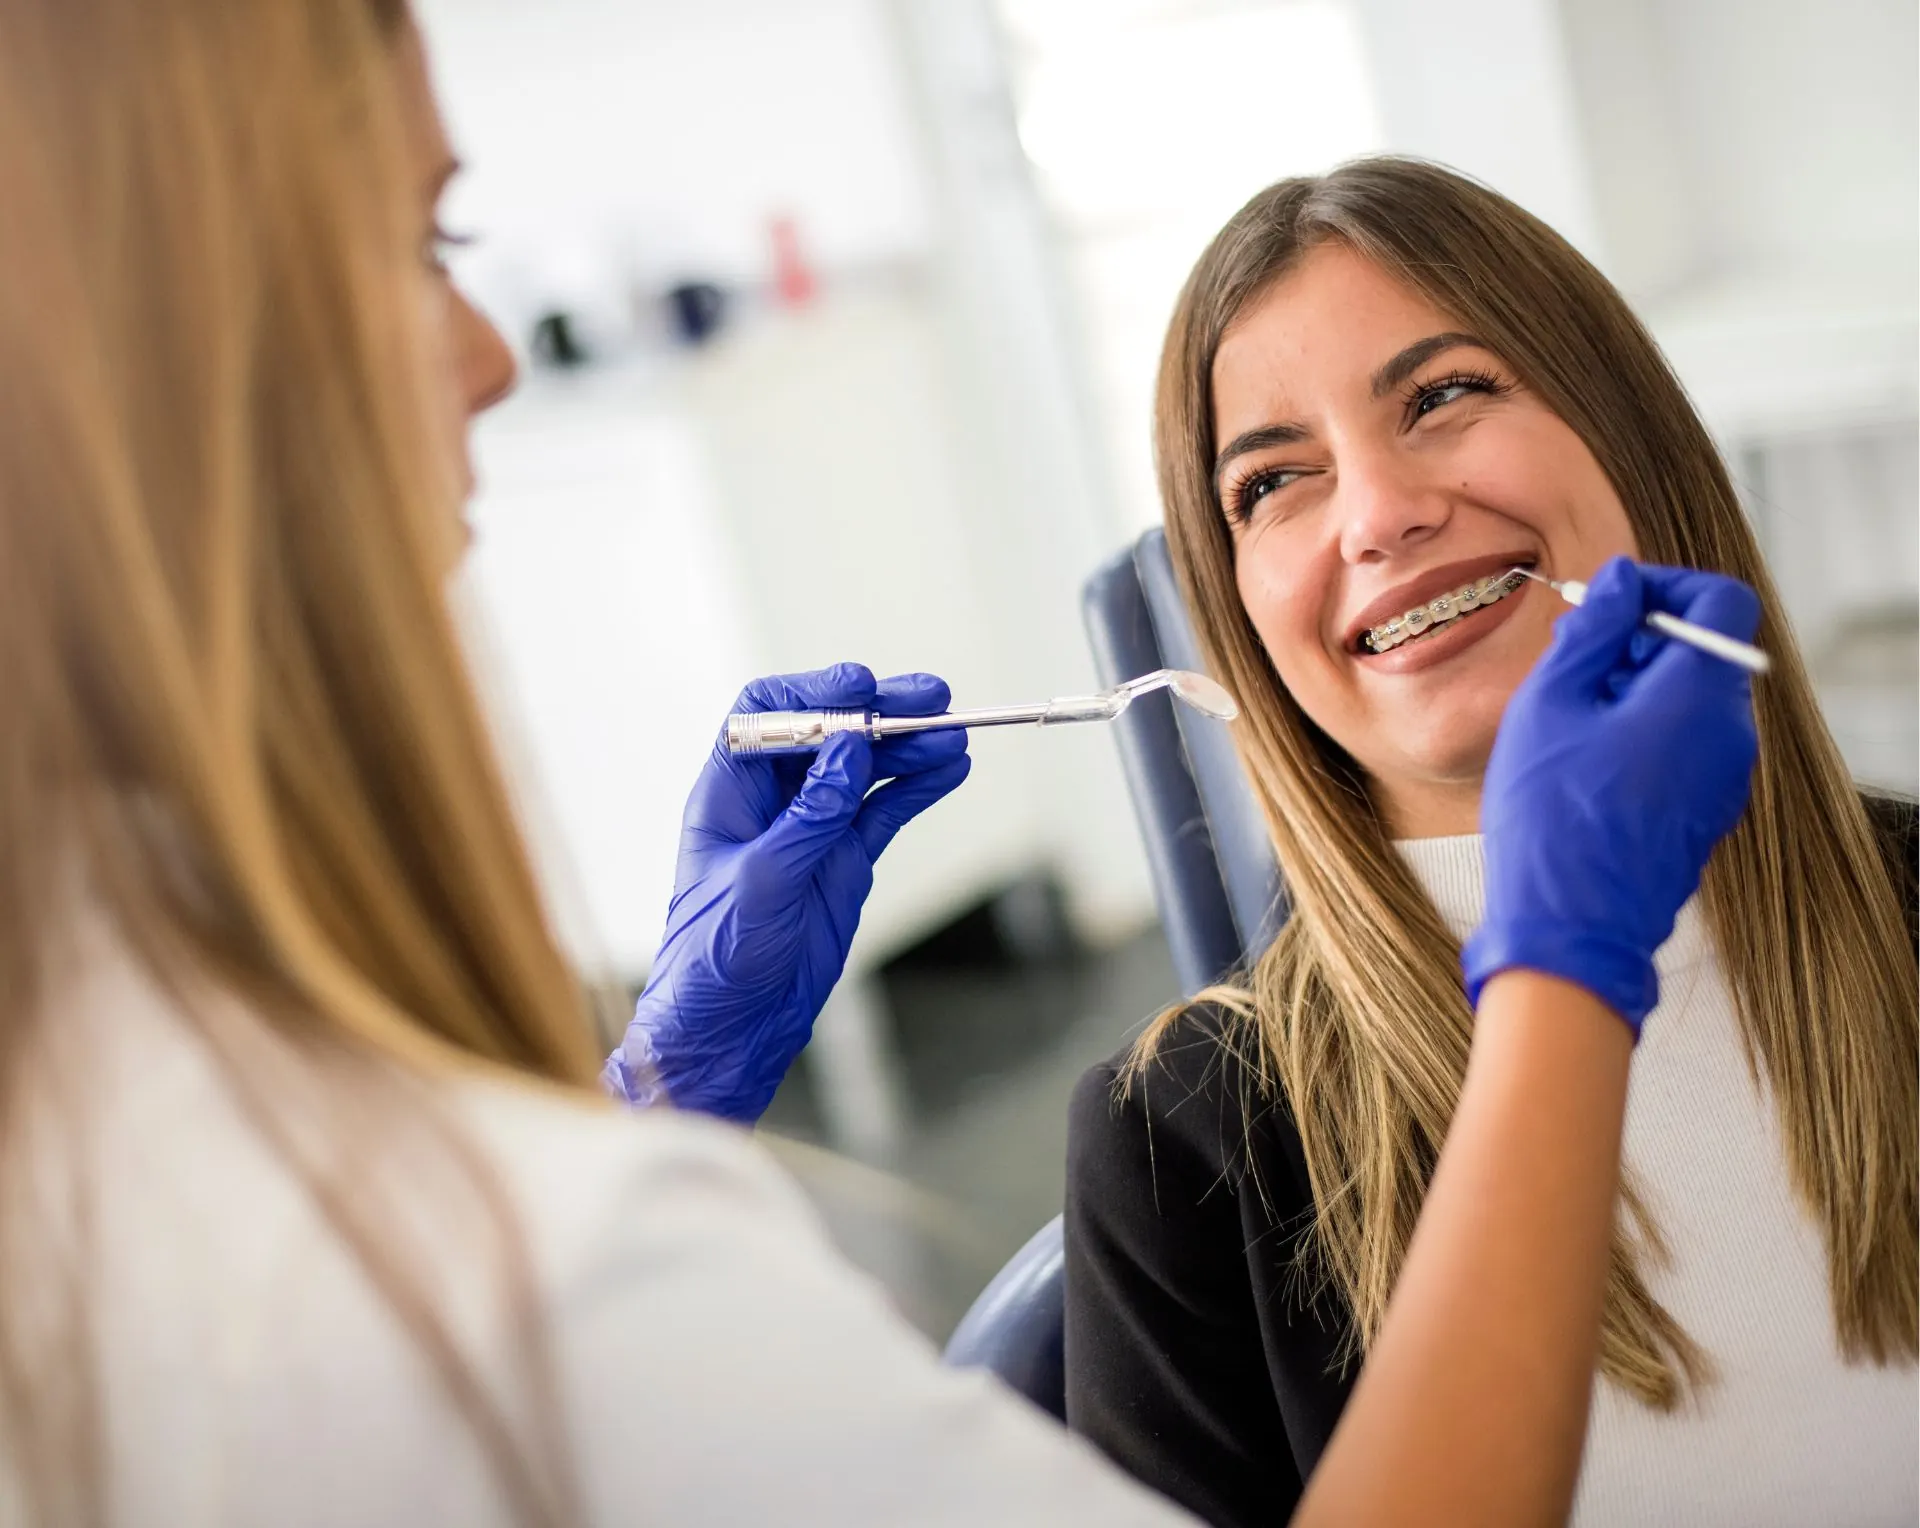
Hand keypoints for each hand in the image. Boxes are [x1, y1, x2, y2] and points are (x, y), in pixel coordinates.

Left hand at [603, 664, 970, 1120]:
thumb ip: (810, 815)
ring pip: (867, 768)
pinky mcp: (844, 858)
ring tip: (953, 735)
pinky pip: (886, 809)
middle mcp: (772, 799)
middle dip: (879, 711)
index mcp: (730, 791)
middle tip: (931, 698)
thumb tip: (850, 748)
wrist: (733, 1026)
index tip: (861, 688)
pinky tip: (950, 769)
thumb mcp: (762, 881)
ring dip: (909, 747)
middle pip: (830, 731)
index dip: (814, 692)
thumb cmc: (717, 957)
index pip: (768, 714)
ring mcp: (813, 827)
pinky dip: (919, 788)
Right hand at [1461, 559, 1760, 1034]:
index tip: (1609, 601)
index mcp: (1700, 696)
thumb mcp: (1551, 703)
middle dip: (1638, 641)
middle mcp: (1730, 735)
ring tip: (1567, 721)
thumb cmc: (1554, 816)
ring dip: (1634, 690)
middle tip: (1569, 663)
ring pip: (1689, 700)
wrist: (1570, 928)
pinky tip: (1584, 763)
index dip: (1665, 585)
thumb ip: (1591, 630)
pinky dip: (1642, 733)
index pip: (1720, 602)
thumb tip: (1622, 581)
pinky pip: (1685, 745)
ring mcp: (1725, 779)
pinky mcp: (1706, 811)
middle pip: (1701, 652)